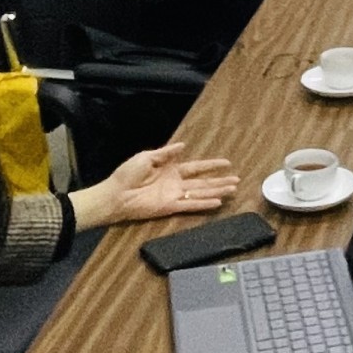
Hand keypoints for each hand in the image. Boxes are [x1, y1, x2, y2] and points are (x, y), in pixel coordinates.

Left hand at [70, 141, 239, 228]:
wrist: (116, 194)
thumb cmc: (128, 174)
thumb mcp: (147, 157)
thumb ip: (166, 153)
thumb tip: (183, 145)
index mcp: (171, 169)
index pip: (197, 167)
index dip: (212, 165)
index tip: (227, 163)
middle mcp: (176, 183)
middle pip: (203, 182)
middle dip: (220, 181)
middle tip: (236, 180)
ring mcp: (175, 195)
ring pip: (201, 193)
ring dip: (217, 191)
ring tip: (232, 190)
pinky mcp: (171, 207)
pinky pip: (191, 205)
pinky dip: (204, 204)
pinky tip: (217, 202)